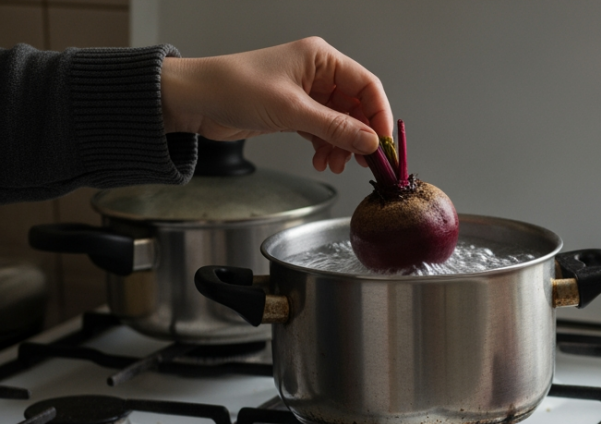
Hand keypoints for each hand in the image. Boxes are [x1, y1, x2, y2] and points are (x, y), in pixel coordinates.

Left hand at [161, 37, 391, 172]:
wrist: (194, 99)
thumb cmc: (234, 88)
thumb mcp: (291, 110)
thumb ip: (335, 128)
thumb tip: (370, 142)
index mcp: (321, 59)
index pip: (366, 85)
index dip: (379, 115)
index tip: (382, 143)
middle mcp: (317, 73)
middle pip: (356, 107)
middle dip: (359, 136)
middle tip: (364, 161)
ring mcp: (306, 94)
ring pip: (341, 122)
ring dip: (342, 145)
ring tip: (334, 164)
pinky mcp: (294, 111)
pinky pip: (323, 130)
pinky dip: (326, 146)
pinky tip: (321, 159)